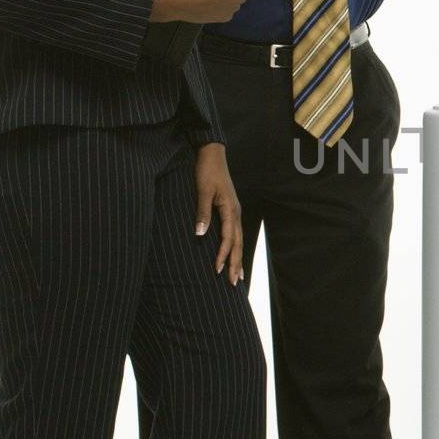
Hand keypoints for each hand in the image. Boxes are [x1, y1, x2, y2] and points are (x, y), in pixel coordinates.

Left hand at [193, 143, 243, 285]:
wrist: (212, 154)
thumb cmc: (207, 171)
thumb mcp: (202, 191)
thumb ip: (202, 213)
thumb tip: (200, 235)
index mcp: (230, 209)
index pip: (229, 238)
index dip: (223, 255)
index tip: (217, 270)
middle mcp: (235, 213)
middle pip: (238, 243)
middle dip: (236, 264)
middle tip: (234, 284)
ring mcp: (234, 212)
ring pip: (239, 240)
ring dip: (238, 259)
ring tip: (238, 277)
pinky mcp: (230, 210)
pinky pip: (235, 234)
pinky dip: (235, 248)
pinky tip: (233, 254)